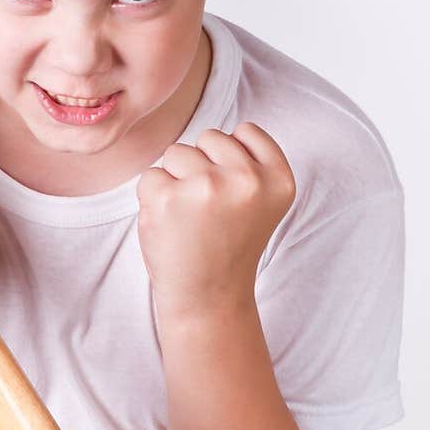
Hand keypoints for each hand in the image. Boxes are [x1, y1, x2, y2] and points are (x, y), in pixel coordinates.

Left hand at [135, 123, 295, 313]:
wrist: (208, 298)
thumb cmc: (228, 245)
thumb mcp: (261, 202)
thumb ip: (250, 162)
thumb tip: (214, 133)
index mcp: (279, 179)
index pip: (247, 131)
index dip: (231, 158)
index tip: (232, 194)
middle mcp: (248, 180)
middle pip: (209, 137)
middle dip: (202, 166)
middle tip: (209, 210)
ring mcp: (207, 186)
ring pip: (177, 152)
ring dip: (176, 180)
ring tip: (189, 218)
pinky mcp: (168, 198)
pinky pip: (150, 175)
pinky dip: (152, 198)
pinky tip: (170, 225)